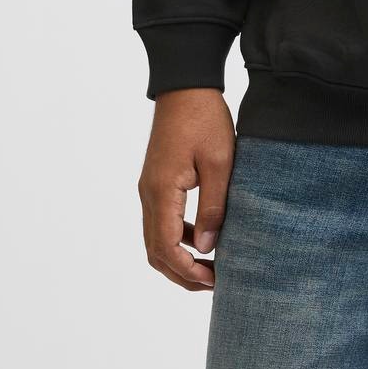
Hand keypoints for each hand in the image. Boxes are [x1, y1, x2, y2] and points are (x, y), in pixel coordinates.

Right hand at [138, 88, 234, 290]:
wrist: (185, 85)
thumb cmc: (205, 119)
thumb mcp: (219, 162)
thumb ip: (213, 206)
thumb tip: (208, 247)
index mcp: (161, 191)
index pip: (165, 248)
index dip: (187, 271)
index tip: (213, 280)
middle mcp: (148, 194)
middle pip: (155, 251)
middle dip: (181, 273)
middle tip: (213, 283)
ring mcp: (149, 188)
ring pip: (156, 238)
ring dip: (178, 258)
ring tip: (210, 266)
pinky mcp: (156, 181)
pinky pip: (161, 220)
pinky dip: (177, 237)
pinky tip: (203, 237)